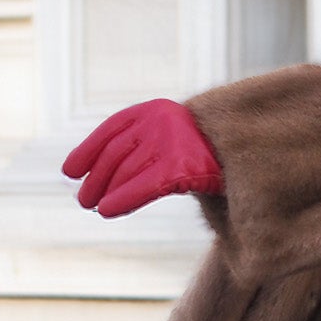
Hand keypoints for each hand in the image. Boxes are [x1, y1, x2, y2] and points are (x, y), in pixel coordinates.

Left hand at [63, 98, 223, 217]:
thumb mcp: (177, 141)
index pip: (112, 130)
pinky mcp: (183, 167)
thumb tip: (108, 176)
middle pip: (116, 152)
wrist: (250, 150)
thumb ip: (148, 149)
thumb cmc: (211, 153)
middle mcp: (162, 122)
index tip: (70, 170)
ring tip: (94, 206)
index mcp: (157, 110)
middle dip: (96, 177)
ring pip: (128, 169)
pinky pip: (146, 184)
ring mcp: (173, 143)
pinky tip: (108, 210)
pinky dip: (124, 198)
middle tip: (84, 199)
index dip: (88, 150)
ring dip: (106, 190)